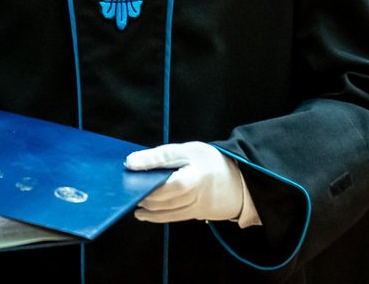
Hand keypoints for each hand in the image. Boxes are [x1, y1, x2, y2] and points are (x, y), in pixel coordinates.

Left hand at [125, 142, 243, 223]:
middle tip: (127, 190)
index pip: (170, 184)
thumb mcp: (187, 150)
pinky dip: (157, 216)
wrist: (240, 181)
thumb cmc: (211, 161)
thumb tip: (131, 162)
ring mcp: (198, 208)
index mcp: (196, 177)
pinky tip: (144, 213)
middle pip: (166, 200)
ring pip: (168, 212)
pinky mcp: (197, 215)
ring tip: (133, 202)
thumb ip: (160, 156)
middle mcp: (197, 196)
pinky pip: (174, 217)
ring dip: (148, 209)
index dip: (149, 183)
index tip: (131, 175)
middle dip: (145, 196)